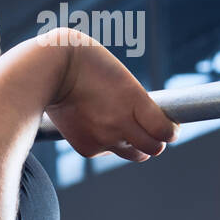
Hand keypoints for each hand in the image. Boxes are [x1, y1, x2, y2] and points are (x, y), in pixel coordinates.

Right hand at [39, 28, 179, 160]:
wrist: (49, 70)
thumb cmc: (87, 66)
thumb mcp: (122, 79)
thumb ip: (137, 104)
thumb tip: (149, 124)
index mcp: (134, 101)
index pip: (165, 132)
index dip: (170, 132)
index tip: (168, 127)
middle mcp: (121, 124)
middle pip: (153, 149)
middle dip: (154, 141)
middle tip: (148, 130)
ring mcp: (103, 138)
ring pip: (132, 154)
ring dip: (132, 145)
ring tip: (121, 127)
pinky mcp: (87, 148)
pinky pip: (106, 151)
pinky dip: (105, 143)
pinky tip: (95, 124)